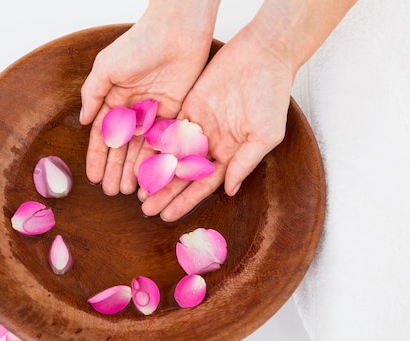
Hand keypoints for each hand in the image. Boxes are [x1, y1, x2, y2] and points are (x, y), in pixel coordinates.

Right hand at [80, 2, 218, 195]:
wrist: (177, 32)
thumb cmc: (139, 43)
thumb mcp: (106, 68)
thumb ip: (93, 95)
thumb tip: (82, 121)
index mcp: (114, 98)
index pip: (103, 134)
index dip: (97, 157)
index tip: (93, 178)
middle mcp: (133, 110)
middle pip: (122, 147)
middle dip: (116, 169)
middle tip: (112, 192)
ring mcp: (154, 114)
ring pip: (143, 149)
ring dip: (135, 170)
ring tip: (129, 191)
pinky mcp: (175, 114)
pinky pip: (165, 142)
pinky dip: (158, 160)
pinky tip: (152, 177)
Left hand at [139, 27, 294, 220]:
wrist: (262, 56)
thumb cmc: (272, 96)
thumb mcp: (264, 134)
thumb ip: (244, 162)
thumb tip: (228, 191)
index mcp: (230, 154)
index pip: (202, 184)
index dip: (185, 201)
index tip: (167, 216)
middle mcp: (211, 144)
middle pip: (182, 175)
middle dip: (165, 192)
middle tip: (145, 208)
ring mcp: (198, 127)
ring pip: (171, 155)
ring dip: (155, 172)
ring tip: (137, 189)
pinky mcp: (187, 108)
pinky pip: (167, 129)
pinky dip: (153, 144)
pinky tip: (137, 158)